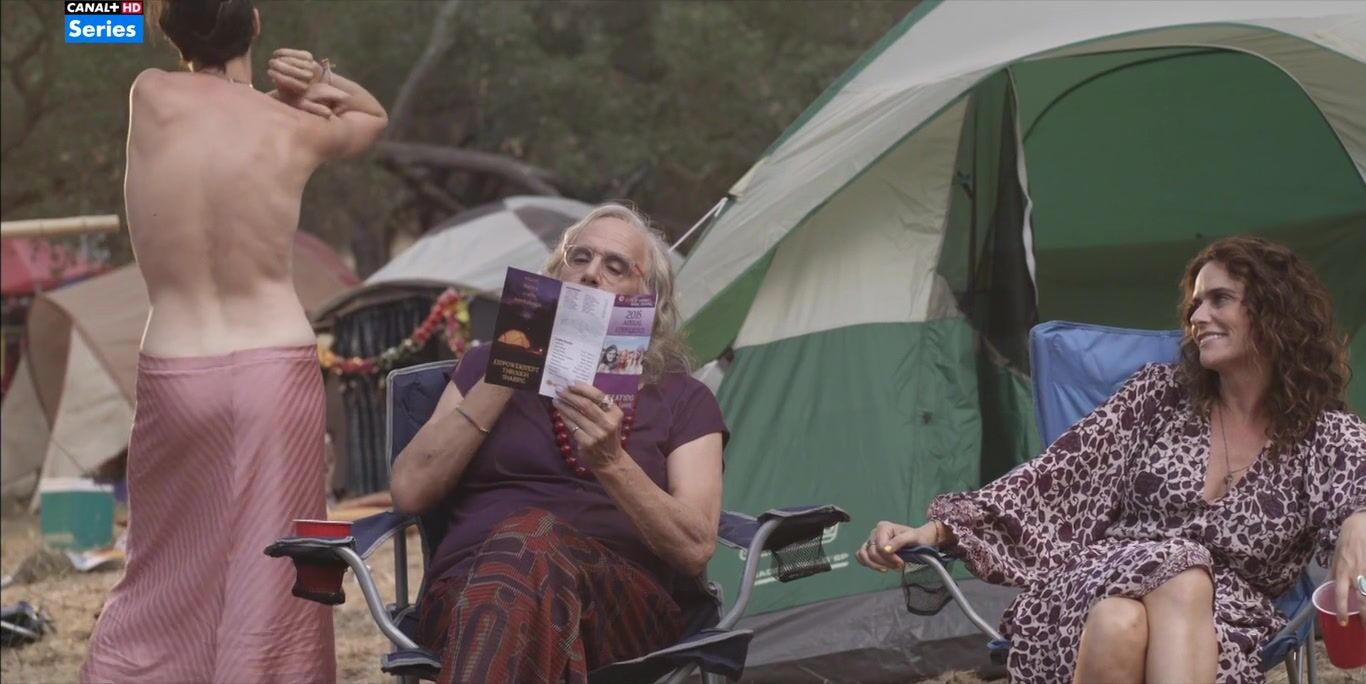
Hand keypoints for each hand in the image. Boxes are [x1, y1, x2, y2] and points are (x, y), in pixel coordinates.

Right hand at [267, 48, 321, 95]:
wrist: (303, 82)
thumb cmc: (288, 89)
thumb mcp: (283, 92)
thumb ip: (280, 85)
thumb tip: (274, 76)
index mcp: (305, 90)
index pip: (290, 81)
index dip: (278, 75)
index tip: (269, 71)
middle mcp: (311, 79)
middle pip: (292, 70)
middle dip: (279, 65)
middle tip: (270, 63)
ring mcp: (312, 67)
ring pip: (293, 60)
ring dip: (281, 59)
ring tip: (272, 61)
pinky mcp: (309, 57)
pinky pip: (294, 53)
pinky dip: (284, 52)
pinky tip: (276, 54)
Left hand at [552, 384, 624, 469]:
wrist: (610, 460)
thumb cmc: (608, 436)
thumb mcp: (610, 419)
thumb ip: (599, 406)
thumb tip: (576, 390)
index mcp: (615, 413)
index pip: (598, 395)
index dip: (582, 388)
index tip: (570, 383)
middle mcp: (608, 423)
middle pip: (585, 404)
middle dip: (570, 395)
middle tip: (559, 390)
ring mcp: (597, 434)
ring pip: (576, 415)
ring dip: (564, 406)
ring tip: (556, 400)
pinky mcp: (587, 443)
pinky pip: (572, 426)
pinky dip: (564, 418)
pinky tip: (560, 413)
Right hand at [856, 520, 937, 572]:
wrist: (920, 540)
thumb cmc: (917, 538)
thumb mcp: (912, 537)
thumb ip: (899, 542)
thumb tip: (885, 550)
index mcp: (884, 527)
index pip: (880, 546)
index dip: (889, 557)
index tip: (901, 563)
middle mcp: (875, 533)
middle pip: (872, 552)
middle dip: (885, 562)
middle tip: (898, 566)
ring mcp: (871, 540)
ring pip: (864, 554)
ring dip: (875, 565)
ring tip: (888, 568)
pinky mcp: (870, 548)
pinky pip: (861, 556)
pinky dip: (866, 562)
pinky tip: (878, 567)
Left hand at [1328, 510, 1365, 625]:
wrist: (1360, 526)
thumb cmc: (1346, 542)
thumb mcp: (1335, 558)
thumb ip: (1334, 573)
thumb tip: (1328, 586)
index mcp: (1342, 572)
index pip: (1340, 596)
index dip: (1342, 611)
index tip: (1343, 622)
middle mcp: (1357, 575)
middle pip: (1364, 601)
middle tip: (1364, 628)